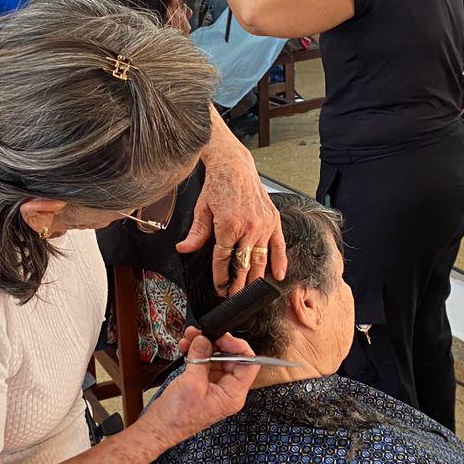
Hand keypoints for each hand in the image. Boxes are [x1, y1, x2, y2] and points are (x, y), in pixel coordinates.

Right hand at [139, 330, 255, 447]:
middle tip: (202, 334)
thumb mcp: (191, 383)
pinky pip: (205, 363)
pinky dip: (196, 353)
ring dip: (203, 346)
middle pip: (231, 359)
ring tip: (190, 337)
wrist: (159, 428)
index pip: (248, 365)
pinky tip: (186, 347)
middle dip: (216, 343)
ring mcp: (214, 387)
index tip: (223, 337)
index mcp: (232, 395)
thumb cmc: (176, 417)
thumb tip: (204, 339)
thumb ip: (200, 358)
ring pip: (216, 358)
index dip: (238, 348)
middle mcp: (227, 391)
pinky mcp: (203, 384)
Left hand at [179, 135, 287, 292]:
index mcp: (228, 226)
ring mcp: (263, 225)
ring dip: (255, 279)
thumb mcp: (201, 209)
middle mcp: (248, 227)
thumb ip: (196, 233)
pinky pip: (278, 245)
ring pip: (260, 259)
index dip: (220, 277)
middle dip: (238, 285)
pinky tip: (277, 276)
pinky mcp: (273, 220)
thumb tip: (184, 249)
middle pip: (243, 264)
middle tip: (234, 298)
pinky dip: (280, 262)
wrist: (234, 166)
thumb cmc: (217, 185)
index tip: (219, 288)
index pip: (223, 259)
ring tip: (251, 293)